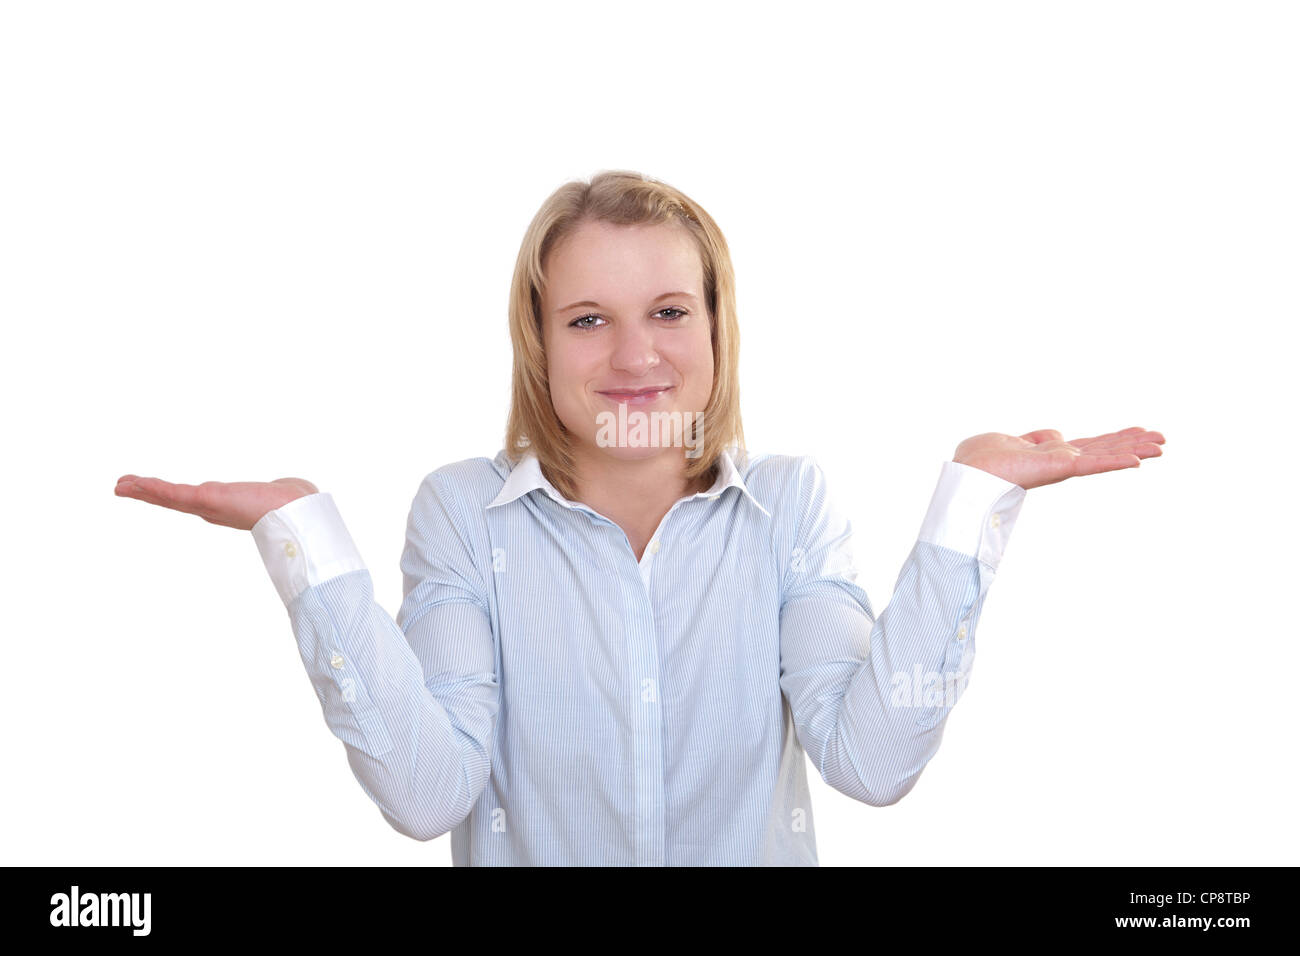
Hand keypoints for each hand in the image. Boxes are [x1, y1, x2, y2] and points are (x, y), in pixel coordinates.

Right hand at [114, 475, 319, 530]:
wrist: (298, 513)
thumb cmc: (296, 507)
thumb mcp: (282, 495)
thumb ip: (283, 493)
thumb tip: (296, 490)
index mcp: (227, 507)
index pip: (192, 500)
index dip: (171, 496)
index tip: (153, 490)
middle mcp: (214, 509)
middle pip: (174, 500)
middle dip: (148, 493)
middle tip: (121, 486)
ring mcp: (208, 507)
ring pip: (169, 497)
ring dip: (143, 490)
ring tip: (120, 485)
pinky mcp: (207, 500)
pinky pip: (172, 493)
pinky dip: (152, 489)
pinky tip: (133, 484)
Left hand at [952, 426, 1165, 489]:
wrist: (969, 474)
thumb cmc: (980, 460)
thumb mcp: (1012, 440)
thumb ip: (1037, 438)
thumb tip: (1058, 435)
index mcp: (1051, 455)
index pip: (1090, 446)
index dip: (1115, 439)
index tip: (1139, 431)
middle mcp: (1061, 461)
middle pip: (1105, 450)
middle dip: (1133, 443)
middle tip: (1163, 439)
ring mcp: (1062, 465)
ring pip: (1105, 456)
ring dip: (1135, 450)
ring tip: (1162, 446)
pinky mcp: (1059, 467)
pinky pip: (1093, 464)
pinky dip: (1115, 461)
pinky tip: (1138, 460)